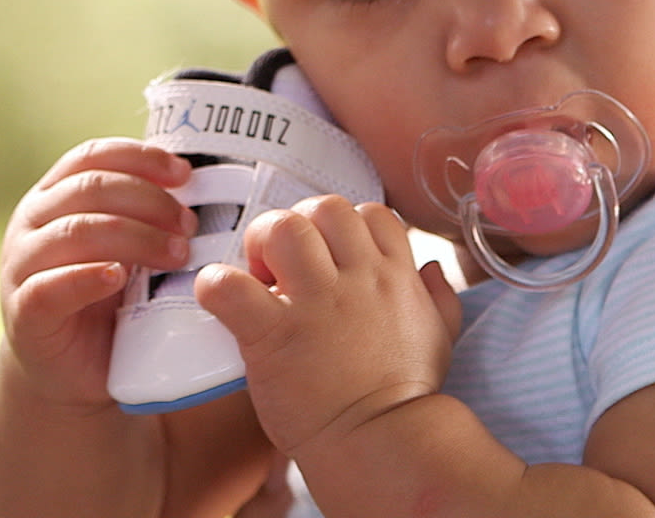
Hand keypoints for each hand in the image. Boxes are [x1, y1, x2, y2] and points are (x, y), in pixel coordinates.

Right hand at [0, 138, 195, 407]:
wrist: (68, 370)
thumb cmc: (103, 299)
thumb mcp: (123, 249)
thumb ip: (143, 217)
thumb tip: (202, 189)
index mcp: (54, 196)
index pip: (92, 157)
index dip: (139, 158)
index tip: (184, 174)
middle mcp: (32, 222)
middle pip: (89, 188)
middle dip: (148, 200)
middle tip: (189, 225)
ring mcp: (20, 266)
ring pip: (75, 231)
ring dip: (134, 237)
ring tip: (176, 255)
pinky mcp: (24, 311)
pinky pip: (50, 287)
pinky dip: (87, 278)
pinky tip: (119, 278)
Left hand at [195, 197, 461, 456]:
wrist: (382, 447)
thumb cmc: (404, 397)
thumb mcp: (438, 337)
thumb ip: (438, 297)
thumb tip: (430, 269)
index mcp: (394, 276)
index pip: (368, 212)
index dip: (342, 227)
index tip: (327, 258)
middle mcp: (358, 280)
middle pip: (324, 208)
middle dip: (298, 225)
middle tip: (284, 267)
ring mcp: (316, 305)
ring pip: (285, 228)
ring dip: (262, 244)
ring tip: (259, 280)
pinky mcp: (274, 335)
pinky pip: (231, 286)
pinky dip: (216, 286)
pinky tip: (222, 303)